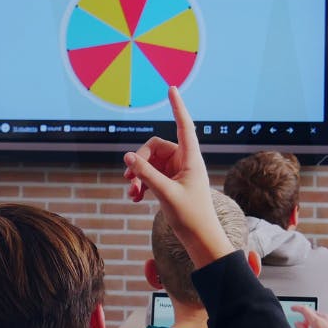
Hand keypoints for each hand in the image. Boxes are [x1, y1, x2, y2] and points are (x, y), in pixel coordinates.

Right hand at [122, 88, 234, 267]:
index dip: (177, 107)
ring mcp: (176, 172)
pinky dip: (141, 184)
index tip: (171, 89)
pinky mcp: (169, 183)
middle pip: (154, 148)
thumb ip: (146, 174)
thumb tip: (128, 156)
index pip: (184, 126)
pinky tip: (134, 198)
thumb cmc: (191, 216)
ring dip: (137, 176)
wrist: (199, 238)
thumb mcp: (165, 193)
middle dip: (139, 162)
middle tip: (128, 178)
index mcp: (190, 159)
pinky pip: (150, 175)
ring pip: (149, 163)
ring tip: (130, 193)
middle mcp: (183, 162)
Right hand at [294, 305, 327, 327]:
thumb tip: (298, 324)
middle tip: (309, 327)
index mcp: (317, 321)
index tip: (294, 308)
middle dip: (309, 320)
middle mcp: (325, 316)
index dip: (297, 308)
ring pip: (322, 317)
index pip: (304, 310)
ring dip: (320, 322)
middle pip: (313, 314)